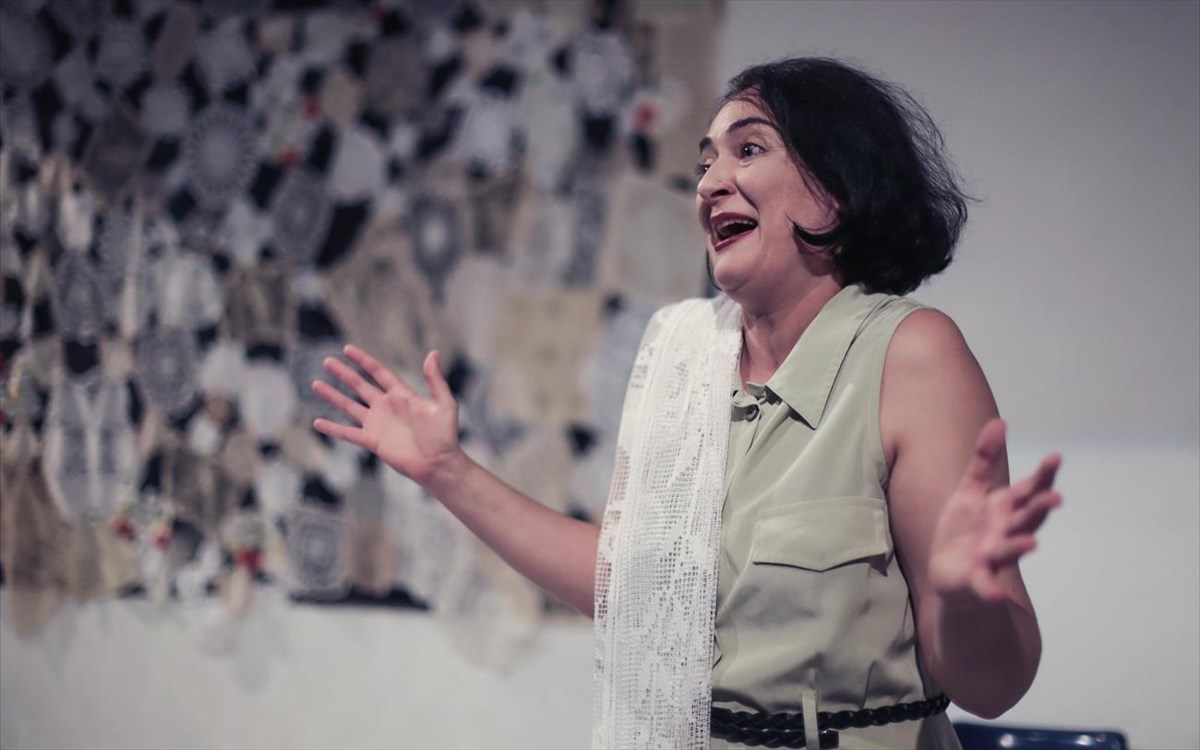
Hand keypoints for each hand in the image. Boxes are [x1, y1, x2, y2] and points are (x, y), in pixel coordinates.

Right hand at [312, 345, 460, 485]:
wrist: (439, 463)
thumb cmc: (445, 434)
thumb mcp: (444, 403)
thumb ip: (435, 380)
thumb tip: (433, 353)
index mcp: (402, 395)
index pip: (378, 373)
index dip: (363, 360)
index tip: (347, 349)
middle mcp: (386, 407)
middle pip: (359, 385)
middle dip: (343, 373)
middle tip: (327, 361)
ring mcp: (377, 424)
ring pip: (349, 406)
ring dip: (333, 396)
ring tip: (316, 384)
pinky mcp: (372, 441)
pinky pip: (348, 433)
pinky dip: (333, 428)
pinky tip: (317, 422)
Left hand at [928, 419, 1061, 602]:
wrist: (950, 572)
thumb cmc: (966, 528)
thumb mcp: (971, 490)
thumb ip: (983, 459)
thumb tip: (999, 422)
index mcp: (1004, 510)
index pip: (1028, 491)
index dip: (1042, 476)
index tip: (1056, 457)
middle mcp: (1004, 532)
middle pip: (1025, 519)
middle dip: (1039, 509)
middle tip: (1056, 498)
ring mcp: (992, 557)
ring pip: (1009, 550)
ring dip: (1020, 546)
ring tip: (1032, 542)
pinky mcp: (975, 579)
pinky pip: (984, 585)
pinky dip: (990, 590)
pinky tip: (995, 594)